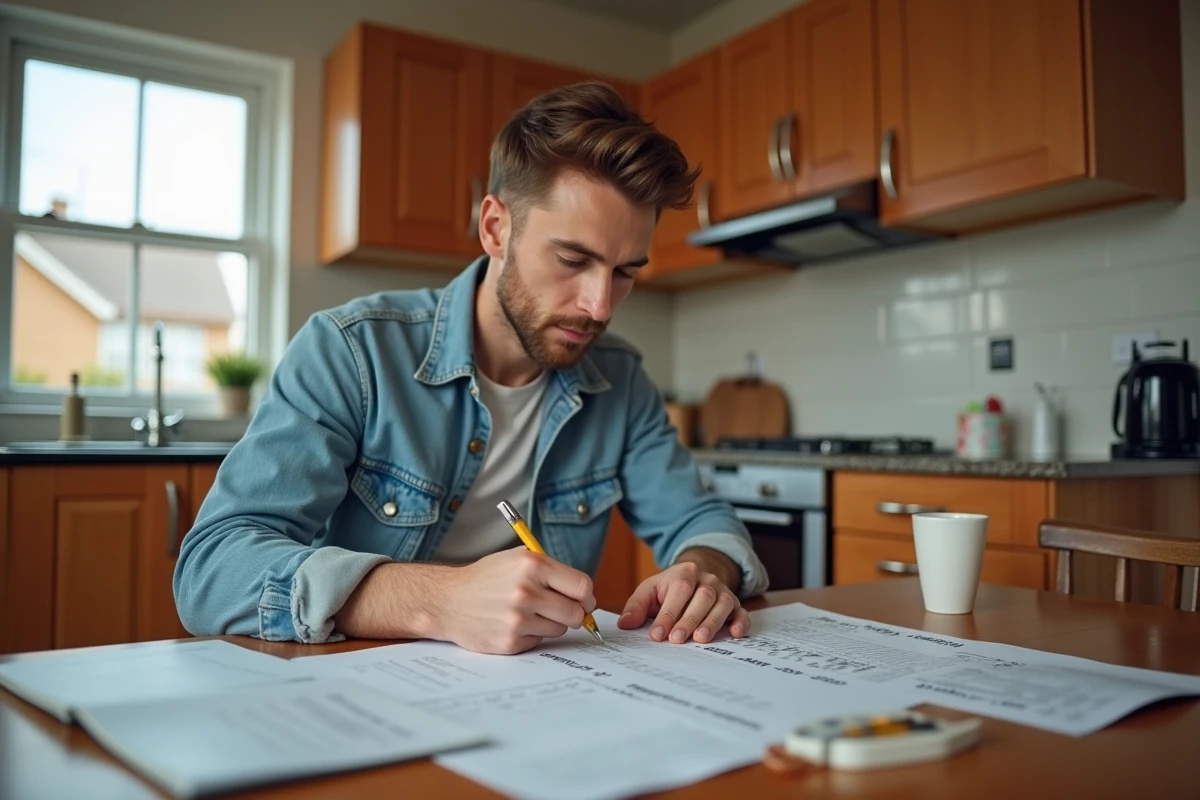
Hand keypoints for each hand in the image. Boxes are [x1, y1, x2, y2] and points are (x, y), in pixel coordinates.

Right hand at [439, 547, 595, 654]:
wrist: (448, 600)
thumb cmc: (487, 578)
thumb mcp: (518, 559)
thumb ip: (551, 571)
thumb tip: (585, 594)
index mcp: (532, 565)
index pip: (582, 586)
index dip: (586, 596)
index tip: (584, 600)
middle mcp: (526, 591)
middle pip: (576, 613)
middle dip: (574, 613)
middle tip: (562, 610)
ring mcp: (518, 619)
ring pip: (560, 629)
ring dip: (551, 623)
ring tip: (529, 612)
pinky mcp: (511, 641)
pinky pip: (539, 640)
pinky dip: (532, 634)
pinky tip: (514, 623)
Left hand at [617, 550, 748, 644]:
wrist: (696, 577)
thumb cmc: (669, 589)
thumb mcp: (650, 591)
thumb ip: (636, 606)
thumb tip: (625, 624)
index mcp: (684, 573)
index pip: (678, 590)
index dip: (668, 613)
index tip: (657, 634)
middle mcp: (707, 580)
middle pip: (702, 597)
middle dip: (689, 620)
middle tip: (677, 640)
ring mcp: (723, 592)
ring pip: (722, 604)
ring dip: (712, 623)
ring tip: (700, 639)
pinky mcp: (735, 605)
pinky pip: (742, 613)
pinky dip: (741, 623)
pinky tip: (735, 634)